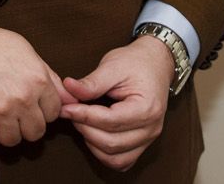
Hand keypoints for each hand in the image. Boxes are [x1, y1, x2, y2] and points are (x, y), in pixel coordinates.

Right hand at [0, 14, 74, 145]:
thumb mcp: (27, 52)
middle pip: (36, 132)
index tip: (33, 105)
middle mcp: (20, 99)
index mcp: (37, 81)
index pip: (54, 113)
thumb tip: (69, 97)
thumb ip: (50, 77)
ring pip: (13, 140)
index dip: (43, 110)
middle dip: (28, 124)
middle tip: (17, 113)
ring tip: (0, 114)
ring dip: (7, 130)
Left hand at [59, 35, 173, 171]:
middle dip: (85, 129)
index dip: (84, 116)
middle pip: (111, 143)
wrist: (155, 63)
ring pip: (115, 158)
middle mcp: (151, 128)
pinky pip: (122, 161)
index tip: (67, 107)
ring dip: (93, 144)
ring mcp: (149, 139)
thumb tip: (68, 88)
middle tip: (71, 113)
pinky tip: (94, 135)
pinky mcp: (143, 144)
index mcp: (146, 108)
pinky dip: (104, 154)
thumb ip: (91, 82)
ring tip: (82, 122)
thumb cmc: (136, 63)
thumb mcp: (112, 66)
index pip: (110, 121)